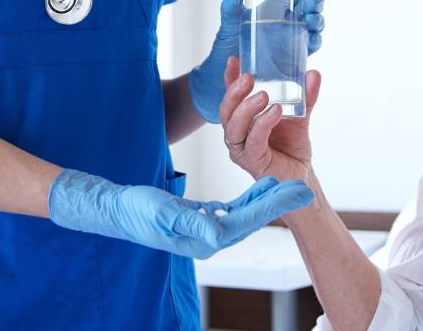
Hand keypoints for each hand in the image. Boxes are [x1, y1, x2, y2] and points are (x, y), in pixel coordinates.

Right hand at [48, 169, 312, 258]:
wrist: (117, 211)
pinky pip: (233, 209)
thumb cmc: (137, 212)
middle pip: (253, 218)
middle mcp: (210, 237)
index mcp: (205, 238)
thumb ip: (193, 223)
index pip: (247, 221)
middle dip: (279, 202)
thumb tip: (221, 233)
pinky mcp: (202, 218)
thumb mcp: (163, 214)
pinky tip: (261, 187)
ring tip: (290, 184)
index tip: (297, 192)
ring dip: (267, 199)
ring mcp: (207, 229)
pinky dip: (249, 198)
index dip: (273, 206)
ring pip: (246, 213)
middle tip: (305, 186)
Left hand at [189, 0, 324, 122]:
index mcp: (272, 10)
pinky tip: (312, 41)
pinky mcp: (291, 60)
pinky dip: (313, 43)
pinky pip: (307, 50)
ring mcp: (289, 42)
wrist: (220, 78)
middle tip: (312, 5)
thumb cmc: (225, 49)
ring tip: (312, 22)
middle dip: (314, 5)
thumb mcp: (227, 28)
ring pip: (311, 28)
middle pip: (307, 9)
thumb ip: (230, 11)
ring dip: (317, 23)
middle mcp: (284, 24)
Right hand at [219, 56, 321, 184]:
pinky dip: (263, 124)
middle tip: (248, 77)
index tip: (234, 60)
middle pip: (225, 111)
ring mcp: (242, 149)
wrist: (301, 176)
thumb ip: (306, 96)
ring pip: (233, 127)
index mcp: (243, 120)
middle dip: (234, 92)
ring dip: (246, 108)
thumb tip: (313, 73)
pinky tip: (275, 112)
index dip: (229, 79)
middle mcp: (238, 133)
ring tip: (264, 95)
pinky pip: (253, 142)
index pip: (231, 97)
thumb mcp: (299, 115)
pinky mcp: (253, 161)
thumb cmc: (292, 147)